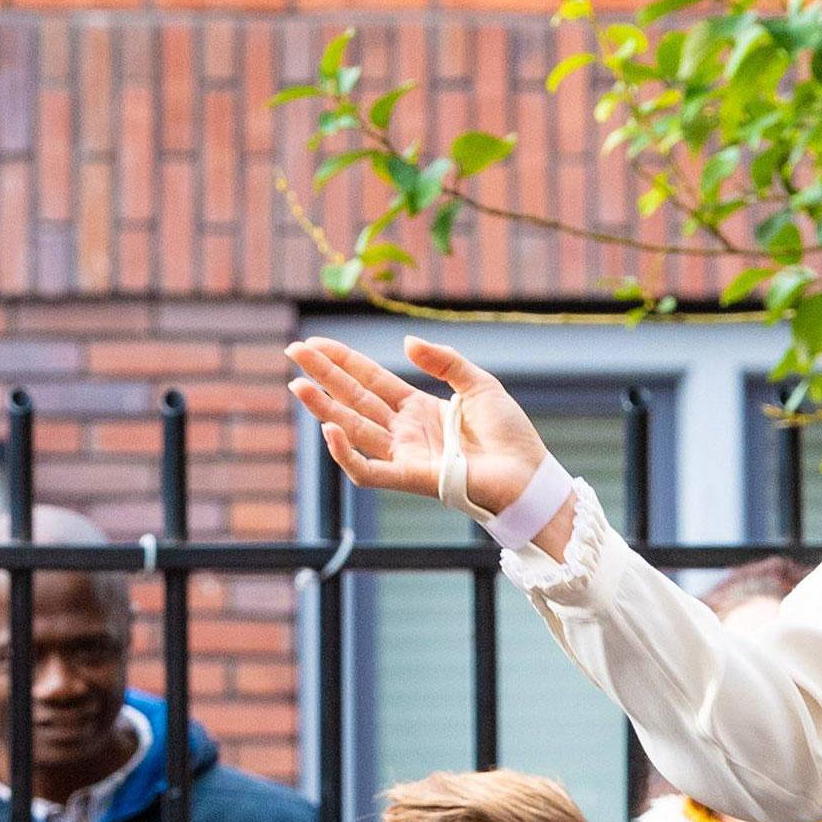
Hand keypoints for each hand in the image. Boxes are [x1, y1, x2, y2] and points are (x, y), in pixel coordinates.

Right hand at [283, 336, 566, 550]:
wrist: (529, 474)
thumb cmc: (509, 435)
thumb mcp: (478, 384)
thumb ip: (443, 361)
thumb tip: (405, 343)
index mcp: (418, 409)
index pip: (370, 381)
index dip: (343, 362)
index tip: (316, 344)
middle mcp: (404, 432)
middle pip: (353, 400)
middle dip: (322, 377)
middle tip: (292, 352)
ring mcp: (405, 455)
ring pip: (353, 430)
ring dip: (323, 408)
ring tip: (297, 385)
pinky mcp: (411, 478)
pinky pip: (369, 471)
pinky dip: (346, 454)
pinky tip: (329, 430)